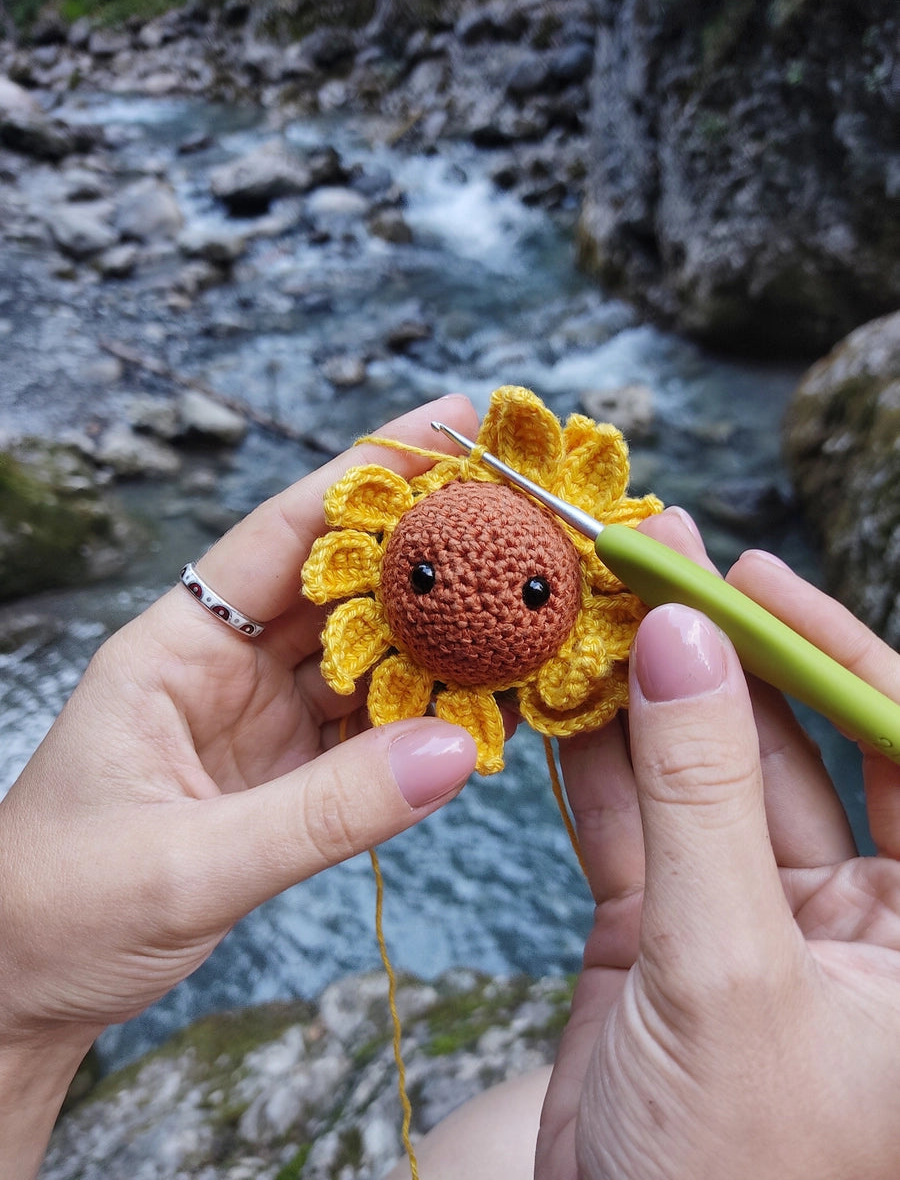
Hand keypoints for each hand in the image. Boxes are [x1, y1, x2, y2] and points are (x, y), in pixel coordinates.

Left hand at [0, 396, 478, 1177]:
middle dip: (428, 545)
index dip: (366, 473)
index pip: (282, 534)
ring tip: (525, 598)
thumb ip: (324, 812)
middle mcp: (224, 667)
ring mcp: (260, 719)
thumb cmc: (58, 913)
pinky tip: (483, 699)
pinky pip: (371, 726)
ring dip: (440, 633)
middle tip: (521, 510)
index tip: (451, 421)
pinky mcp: (287, 771)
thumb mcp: (188, 864)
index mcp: (174, 649)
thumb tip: (454, 752)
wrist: (23, 992)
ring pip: (366, 654)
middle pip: (340, 583)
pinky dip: (427, 715)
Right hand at [536, 509, 899, 1178]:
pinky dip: (589, 767)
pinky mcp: (657, 937)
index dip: (834, 653)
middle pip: (791, 749)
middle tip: (656, 568)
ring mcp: (745, 920)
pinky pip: (629, 828)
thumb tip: (681, 645)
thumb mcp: (726, 976)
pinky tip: (558, 701)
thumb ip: (699, 800)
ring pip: (699, 779)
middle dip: (725, 658)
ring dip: (646, 700)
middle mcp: (852, 917)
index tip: (753, 580)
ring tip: (594, 611)